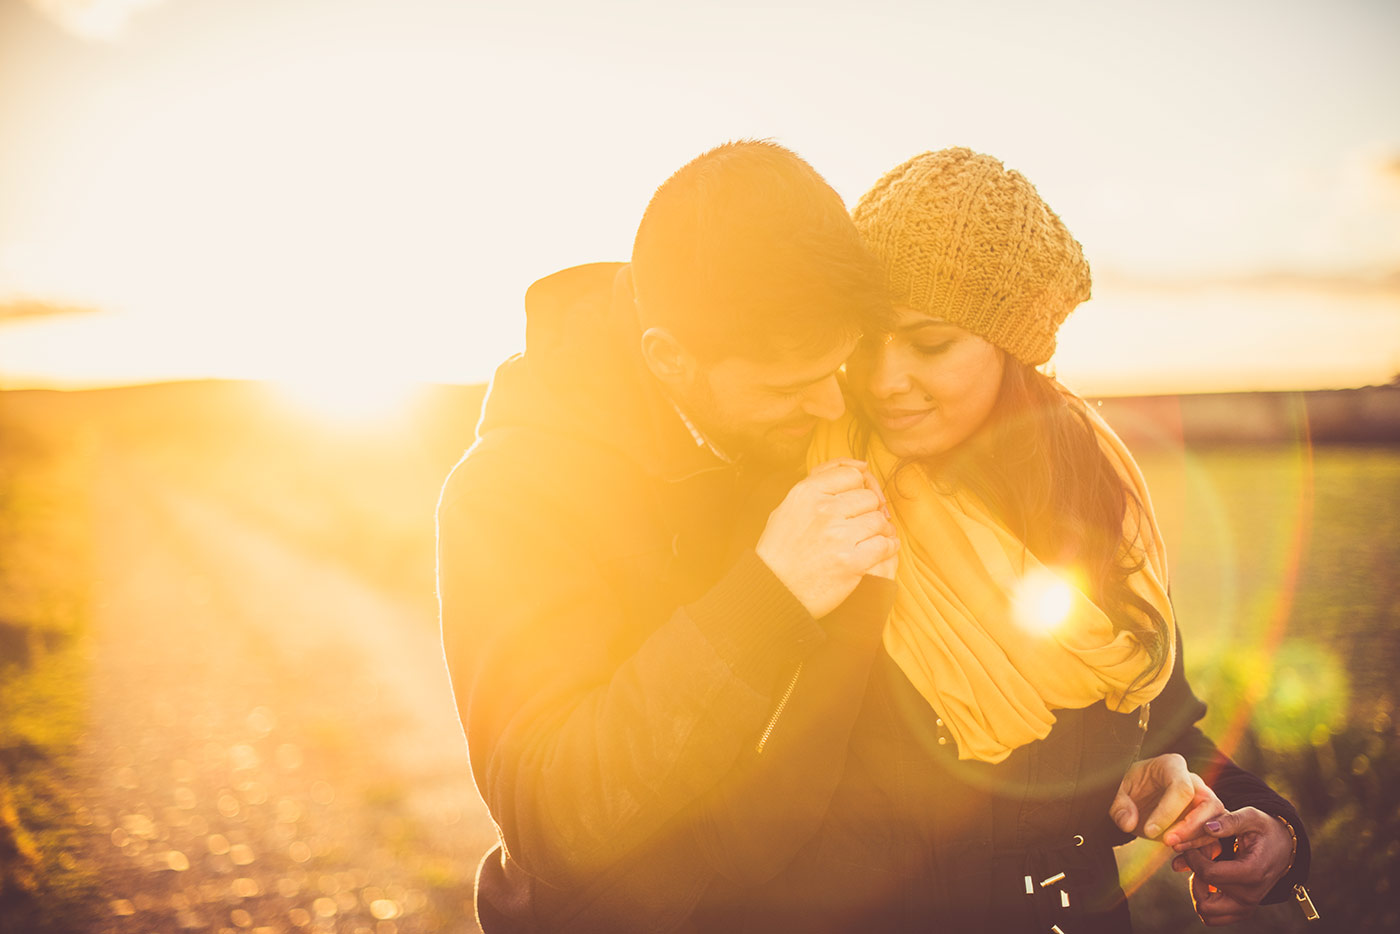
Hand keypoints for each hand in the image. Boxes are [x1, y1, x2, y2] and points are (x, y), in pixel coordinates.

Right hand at [756, 459, 897, 617]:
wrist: (774, 590)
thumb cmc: (781, 549)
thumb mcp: (789, 506)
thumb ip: (819, 482)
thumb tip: (860, 466)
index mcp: (806, 493)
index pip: (851, 474)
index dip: (860, 486)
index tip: (858, 500)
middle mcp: (823, 510)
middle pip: (869, 497)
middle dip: (870, 510)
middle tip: (863, 524)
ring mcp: (839, 536)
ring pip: (880, 521)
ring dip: (880, 530)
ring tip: (871, 538)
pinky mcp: (852, 562)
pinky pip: (884, 545)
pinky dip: (886, 548)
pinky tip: (878, 551)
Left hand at [1110, 754, 1223, 849]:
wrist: (1137, 798)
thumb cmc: (1130, 789)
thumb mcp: (1117, 793)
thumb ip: (1120, 807)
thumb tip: (1128, 823)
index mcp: (1172, 766)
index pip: (1182, 788)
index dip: (1169, 812)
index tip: (1149, 831)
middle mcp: (1194, 782)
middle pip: (1209, 804)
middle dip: (1191, 828)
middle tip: (1168, 843)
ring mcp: (1203, 802)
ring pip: (1217, 822)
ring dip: (1198, 840)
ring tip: (1173, 848)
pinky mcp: (1206, 821)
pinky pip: (1214, 838)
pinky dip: (1202, 852)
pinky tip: (1181, 862)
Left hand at [1173, 807, 1294, 925]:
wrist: (1282, 848)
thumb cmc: (1264, 830)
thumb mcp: (1251, 817)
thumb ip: (1230, 821)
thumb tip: (1207, 828)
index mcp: (1253, 873)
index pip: (1208, 874)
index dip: (1193, 857)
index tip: (1194, 843)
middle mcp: (1251, 896)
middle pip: (1203, 898)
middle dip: (1195, 874)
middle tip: (1200, 856)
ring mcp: (1246, 907)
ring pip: (1206, 912)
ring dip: (1197, 890)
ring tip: (1204, 868)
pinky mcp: (1241, 911)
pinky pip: (1212, 917)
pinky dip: (1204, 899)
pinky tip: (1209, 878)